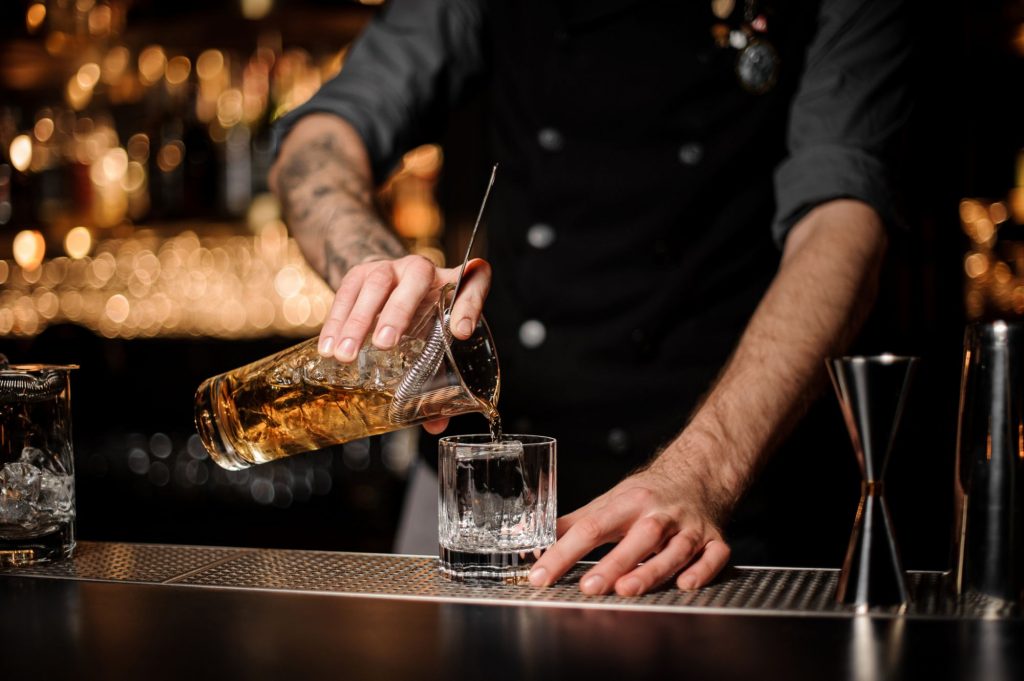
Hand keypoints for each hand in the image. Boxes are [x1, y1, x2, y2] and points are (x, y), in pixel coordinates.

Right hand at [317, 255, 491, 362]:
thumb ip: (438, 377)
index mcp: (452, 284)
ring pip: (377, 283)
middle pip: (417, 278)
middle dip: (400, 311)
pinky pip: (347, 291)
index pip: (473, 282)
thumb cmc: (420, 317)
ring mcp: (391, 267)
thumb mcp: (433, 340)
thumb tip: (436, 424)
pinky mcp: (361, 271)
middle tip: (385, 344)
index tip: (462, 333)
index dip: (470, 304)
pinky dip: (336, 321)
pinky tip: (328, 346)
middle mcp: (424, 269)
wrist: (388, 283)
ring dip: (359, 320)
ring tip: (347, 354)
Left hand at [527, 465, 731, 595]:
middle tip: (589, 587)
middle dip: (614, 563)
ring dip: (652, 570)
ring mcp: (690, 527)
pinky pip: (714, 555)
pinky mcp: (715, 540)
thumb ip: (574, 524)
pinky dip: (703, 570)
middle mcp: (660, 514)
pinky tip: (686, 584)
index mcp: (629, 502)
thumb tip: (534, 542)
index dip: (564, 552)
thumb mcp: (609, 502)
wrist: (698, 475)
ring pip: (675, 549)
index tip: (541, 575)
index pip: (591, 527)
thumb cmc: (647, 495)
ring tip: (628, 590)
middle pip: (639, 537)